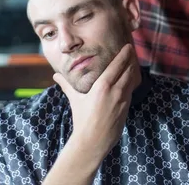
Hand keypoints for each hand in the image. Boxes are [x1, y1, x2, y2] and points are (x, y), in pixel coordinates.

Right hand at [53, 44, 138, 160]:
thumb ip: (66, 85)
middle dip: (131, 60)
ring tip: (133, 63)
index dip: (124, 54)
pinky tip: (130, 80)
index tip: (128, 47)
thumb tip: (55, 75)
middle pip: (129, 70)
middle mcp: (116, 91)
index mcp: (103, 85)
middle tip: (131, 52)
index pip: (118, 65)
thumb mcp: (75, 99)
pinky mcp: (127, 108)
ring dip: (133, 71)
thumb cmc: (82, 119)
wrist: (92, 142)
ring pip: (132, 80)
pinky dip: (131, 83)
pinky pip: (131, 91)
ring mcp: (123, 100)